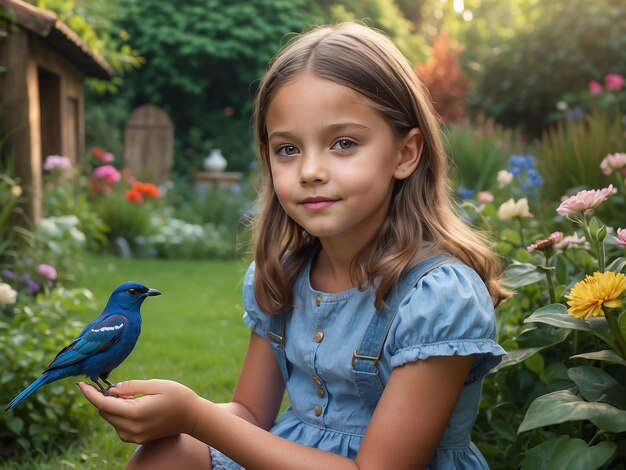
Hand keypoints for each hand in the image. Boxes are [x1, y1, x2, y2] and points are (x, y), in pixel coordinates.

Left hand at [78, 379, 201, 443]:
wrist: (193, 417)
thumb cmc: (177, 396)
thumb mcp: (155, 384)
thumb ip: (132, 386)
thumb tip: (113, 389)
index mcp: (135, 413)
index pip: (103, 404)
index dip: (90, 394)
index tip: (80, 384)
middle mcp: (132, 428)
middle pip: (104, 412)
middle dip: (103, 398)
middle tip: (117, 385)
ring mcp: (134, 436)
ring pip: (110, 419)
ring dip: (112, 406)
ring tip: (132, 395)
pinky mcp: (137, 439)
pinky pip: (119, 425)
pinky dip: (119, 413)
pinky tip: (133, 404)